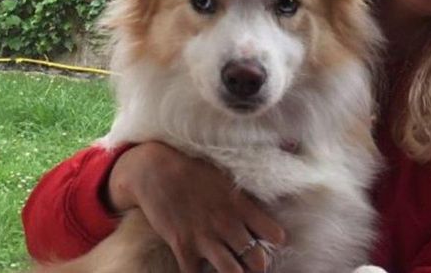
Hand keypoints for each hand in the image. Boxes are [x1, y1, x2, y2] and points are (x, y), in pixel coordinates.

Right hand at [106, 141, 285, 272]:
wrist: (155, 169)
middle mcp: (227, 224)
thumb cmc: (191, 168)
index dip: (275, 240)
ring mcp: (205, 238)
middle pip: (257, 260)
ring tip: (233, 269)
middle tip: (251, 262)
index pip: (275, 234)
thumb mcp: (225, 174)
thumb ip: (245, 189)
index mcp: (241, 205)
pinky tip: (201, 269)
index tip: (269, 240)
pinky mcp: (183, 247)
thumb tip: (274, 172)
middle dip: (257, 265)